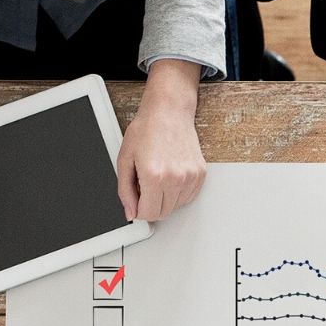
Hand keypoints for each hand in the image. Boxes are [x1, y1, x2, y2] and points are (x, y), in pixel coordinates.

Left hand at [117, 59, 207, 220]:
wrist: (168, 111)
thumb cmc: (146, 129)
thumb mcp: (125, 160)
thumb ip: (125, 191)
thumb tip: (130, 213)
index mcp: (154, 175)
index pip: (147, 214)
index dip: (139, 210)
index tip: (137, 201)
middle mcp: (175, 178)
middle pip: (162, 213)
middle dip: (151, 205)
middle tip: (145, 186)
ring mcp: (190, 177)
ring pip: (176, 207)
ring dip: (165, 199)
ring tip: (158, 177)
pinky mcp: (200, 174)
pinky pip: (187, 197)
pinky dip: (177, 193)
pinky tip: (170, 176)